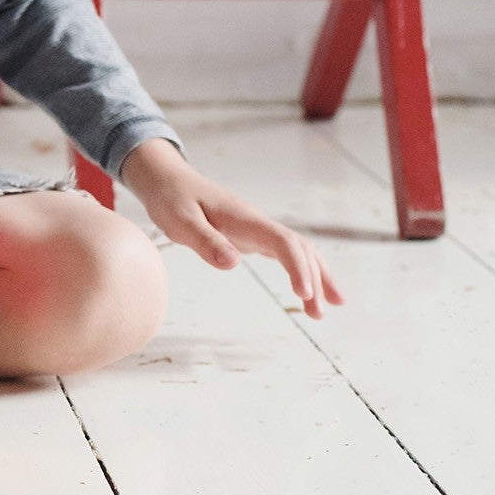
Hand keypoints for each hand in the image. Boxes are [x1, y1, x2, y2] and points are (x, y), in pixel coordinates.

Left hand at [119, 139, 342, 318]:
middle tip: (319, 314)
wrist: (168, 180)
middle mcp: (258, 223)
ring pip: (297, 250)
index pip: (283, 242)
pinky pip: (285, 253)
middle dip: (314, 279)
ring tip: (326, 309)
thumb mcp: (180, 221)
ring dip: (315, 276)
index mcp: (245, 219)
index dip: (297, 267)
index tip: (303, 294)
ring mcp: (257, 229)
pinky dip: (301, 270)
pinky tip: (307, 290)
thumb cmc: (172, 199)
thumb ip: (205, 241)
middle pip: (299, 249)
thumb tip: (233, 264)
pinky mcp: (251, 235)